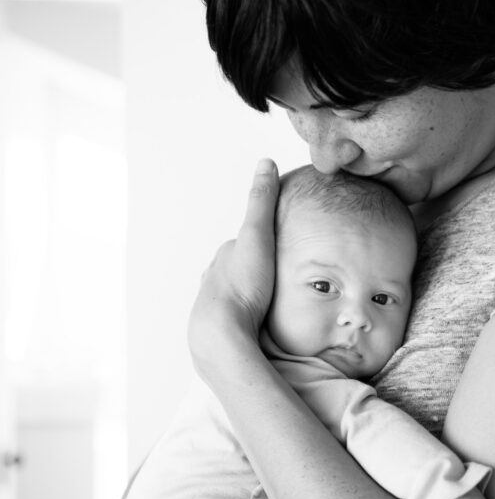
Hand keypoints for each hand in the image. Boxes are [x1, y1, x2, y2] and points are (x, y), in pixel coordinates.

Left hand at [188, 159, 279, 377]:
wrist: (222, 335)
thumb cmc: (242, 285)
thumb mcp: (257, 236)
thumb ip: (261, 202)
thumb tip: (266, 163)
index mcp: (223, 257)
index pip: (245, 243)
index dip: (262, 241)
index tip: (276, 244)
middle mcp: (213, 279)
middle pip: (237, 271)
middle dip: (253, 271)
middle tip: (275, 276)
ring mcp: (215, 307)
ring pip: (235, 297)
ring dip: (249, 298)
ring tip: (269, 304)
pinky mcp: (220, 332)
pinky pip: (237, 321)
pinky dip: (247, 319)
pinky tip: (258, 327)